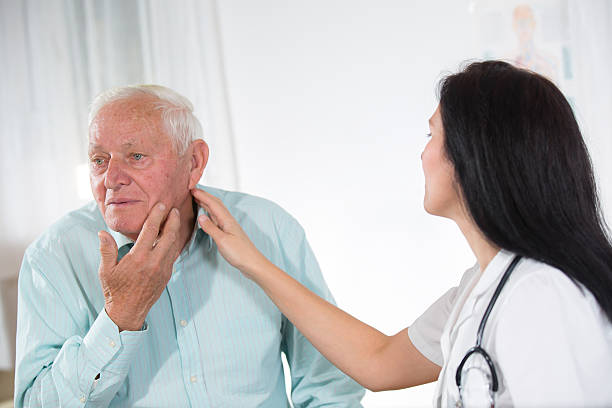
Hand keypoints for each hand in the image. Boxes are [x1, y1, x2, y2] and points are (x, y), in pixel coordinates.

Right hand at [98, 203, 180, 330]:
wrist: (128, 311)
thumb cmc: (115, 290)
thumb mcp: (106, 270)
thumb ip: (106, 250)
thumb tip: (102, 232)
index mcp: (139, 258)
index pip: (151, 230)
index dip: (157, 215)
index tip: (161, 205)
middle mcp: (154, 262)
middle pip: (169, 235)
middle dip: (173, 220)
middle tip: (174, 209)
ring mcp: (163, 269)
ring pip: (174, 245)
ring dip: (176, 230)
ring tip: (175, 219)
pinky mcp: (167, 275)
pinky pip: (173, 255)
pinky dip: (174, 243)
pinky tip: (172, 237)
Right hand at [191, 188, 269, 277]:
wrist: (252, 263)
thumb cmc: (239, 253)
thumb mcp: (222, 241)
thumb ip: (210, 228)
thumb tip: (200, 216)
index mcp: (227, 220)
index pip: (213, 204)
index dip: (202, 195)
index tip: (191, 189)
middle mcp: (228, 221)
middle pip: (215, 204)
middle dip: (204, 196)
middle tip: (192, 191)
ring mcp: (228, 227)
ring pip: (216, 210)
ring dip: (206, 203)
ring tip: (197, 199)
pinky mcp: (228, 233)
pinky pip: (217, 218)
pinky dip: (210, 213)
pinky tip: (206, 215)